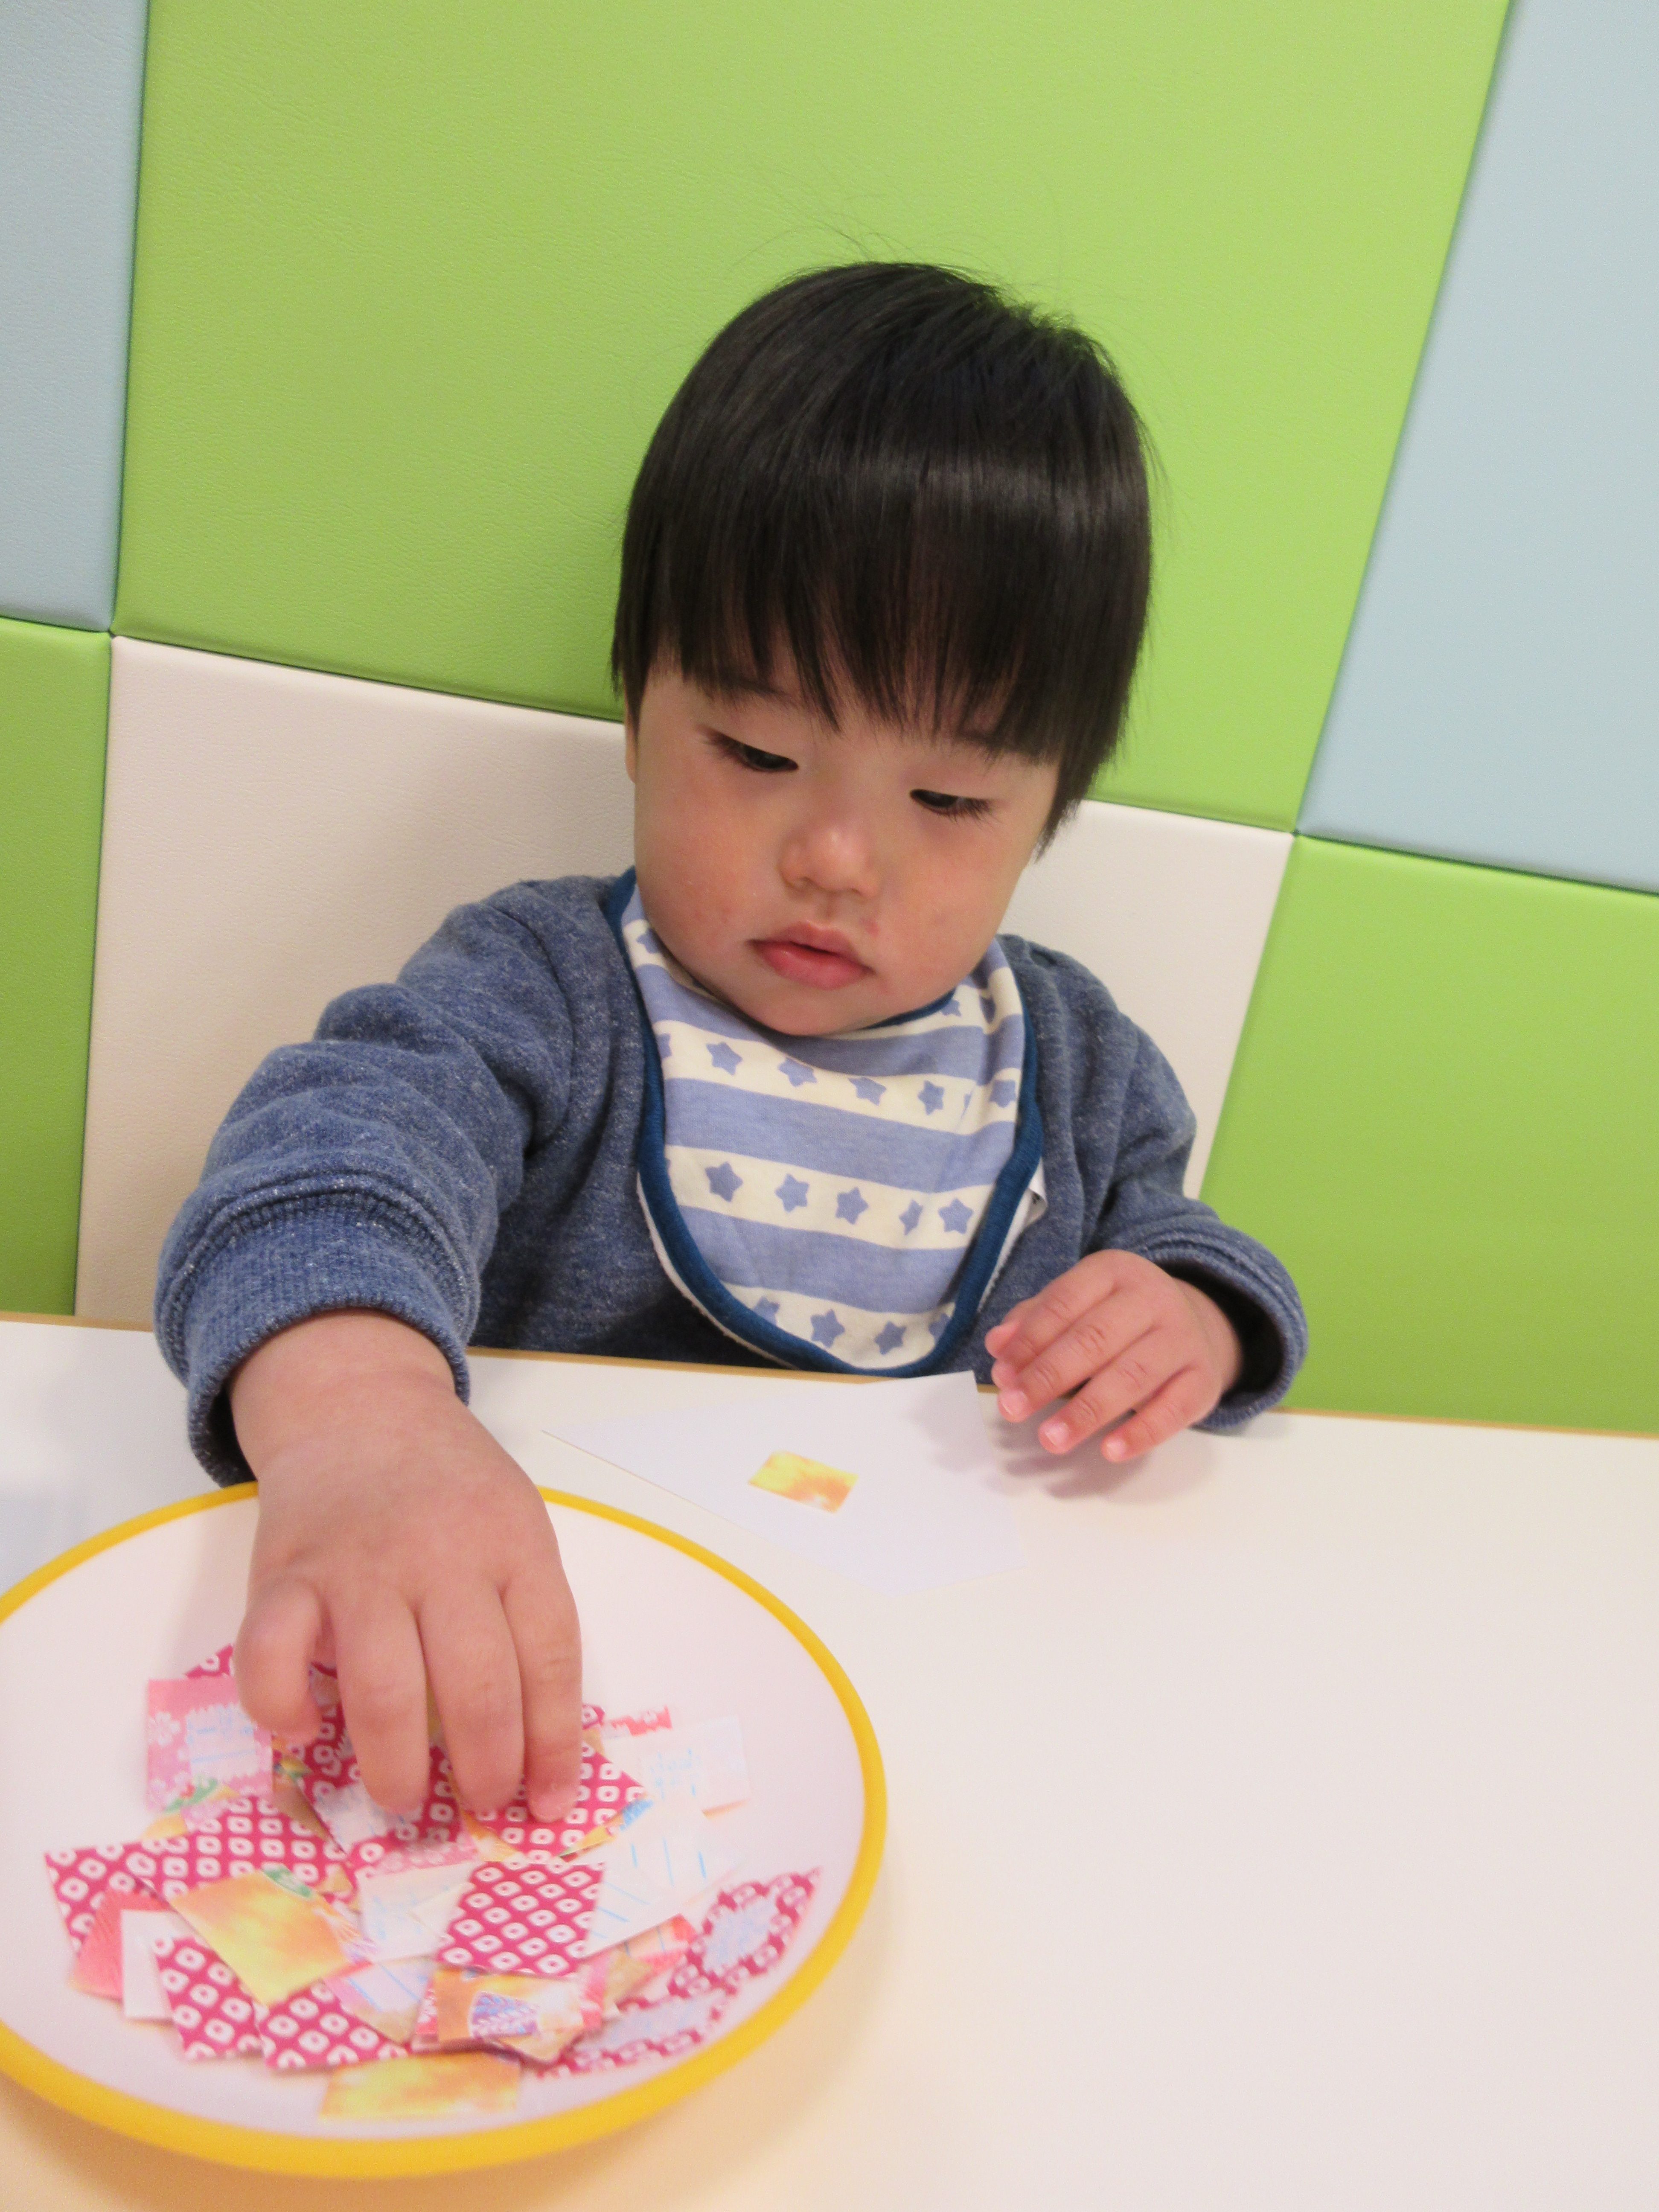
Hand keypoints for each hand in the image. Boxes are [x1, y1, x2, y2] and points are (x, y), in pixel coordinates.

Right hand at [228, 1311, 582, 1818]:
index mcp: (512, 1544)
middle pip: (476, 1685)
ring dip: (397, 1766)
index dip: (556, 1742)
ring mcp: (359, 1565)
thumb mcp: (514, 1525)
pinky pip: (273, 1658)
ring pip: (384, 1689)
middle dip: (484, 1769)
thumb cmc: (449, 1488)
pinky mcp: (286, 1573)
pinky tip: (304, 1732)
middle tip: (480, 1807)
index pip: (550, 1656)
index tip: (550, 1803)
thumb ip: (524, 1613)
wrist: (361, 1405)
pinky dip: (283, 1710)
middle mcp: (441, 1556)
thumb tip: (538, 1744)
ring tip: (405, 1799)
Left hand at [984, 1251, 1241, 1462]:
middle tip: (1013, 1409)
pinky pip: (1174, 1409)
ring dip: (1087, 1410)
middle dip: (1049, 1376)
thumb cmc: (1116, 1318)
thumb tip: (998, 1346)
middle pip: (1096, 1338)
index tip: (1002, 1375)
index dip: (1030, 1340)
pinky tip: (1109, 1450)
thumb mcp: (1077, 1305)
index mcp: (1113, 1271)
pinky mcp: (1204, 1378)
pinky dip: (1142, 1432)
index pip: (1065, 1302)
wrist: (1195, 1323)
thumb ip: (1034, 1322)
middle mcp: (1153, 1298)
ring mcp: (1183, 1338)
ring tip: (1051, 1439)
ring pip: (1133, 1375)